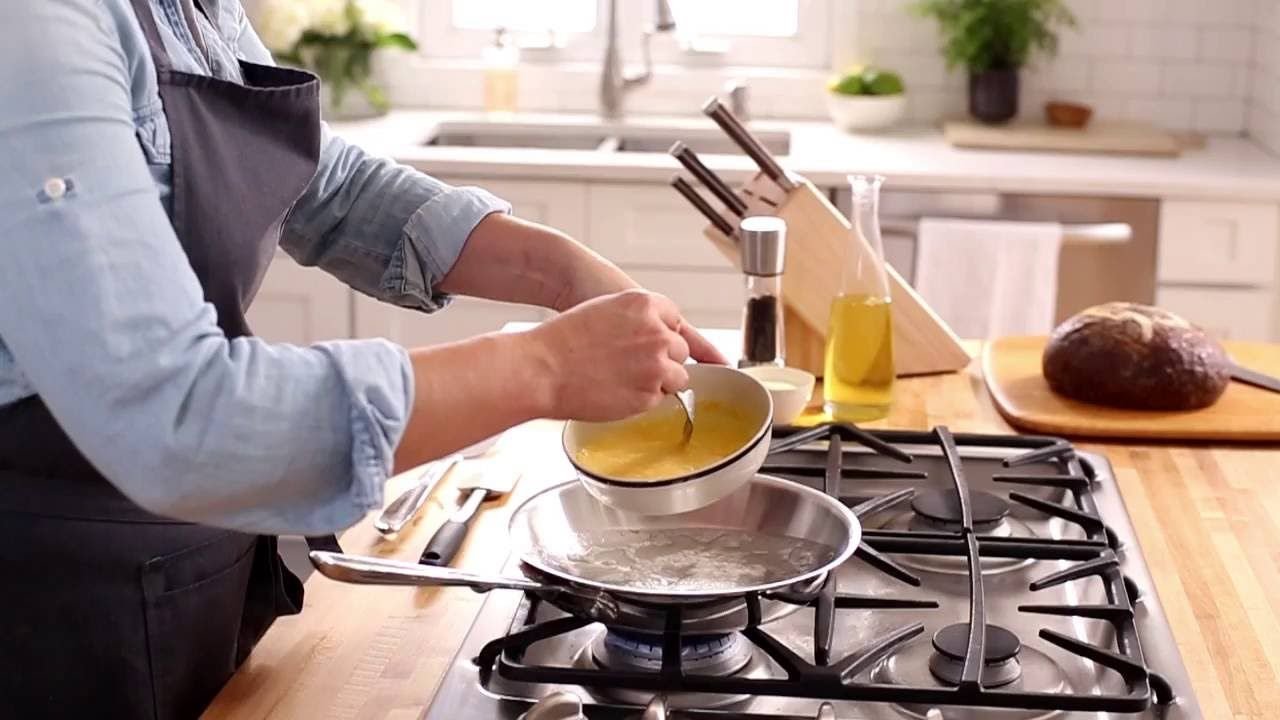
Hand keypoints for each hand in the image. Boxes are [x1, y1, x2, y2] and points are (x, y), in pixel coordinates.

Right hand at [525, 290, 723, 420]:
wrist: (542, 369)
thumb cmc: (563, 340)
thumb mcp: (604, 310)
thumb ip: (636, 318)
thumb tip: (657, 334)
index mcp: (644, 304)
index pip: (674, 319)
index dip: (662, 334)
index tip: (652, 344)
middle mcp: (656, 332)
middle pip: (679, 349)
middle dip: (663, 359)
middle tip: (633, 366)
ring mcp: (656, 364)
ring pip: (678, 376)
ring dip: (660, 381)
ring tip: (627, 381)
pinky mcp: (649, 394)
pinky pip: (659, 399)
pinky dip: (644, 400)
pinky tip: (618, 392)